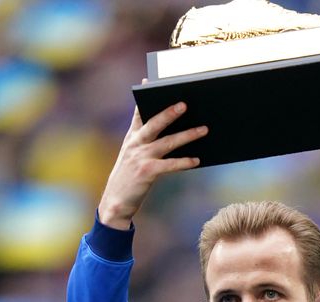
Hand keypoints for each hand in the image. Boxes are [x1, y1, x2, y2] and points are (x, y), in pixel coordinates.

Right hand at [98, 101, 207, 229]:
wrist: (115, 202)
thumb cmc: (129, 178)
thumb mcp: (131, 156)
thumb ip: (145, 143)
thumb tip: (172, 133)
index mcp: (131, 138)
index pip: (138, 114)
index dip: (143, 97)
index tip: (149, 81)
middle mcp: (135, 144)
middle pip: (154, 123)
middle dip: (169, 112)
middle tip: (184, 103)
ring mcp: (140, 157)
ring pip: (167, 142)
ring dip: (187, 135)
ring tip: (204, 129)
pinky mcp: (147, 171)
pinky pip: (170, 164)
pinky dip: (184, 162)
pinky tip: (197, 160)